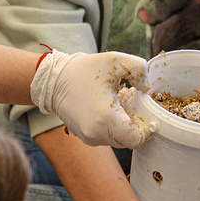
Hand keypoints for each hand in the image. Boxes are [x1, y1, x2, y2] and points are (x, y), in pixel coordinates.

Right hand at [30, 49, 150, 148]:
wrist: (52, 80)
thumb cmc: (83, 70)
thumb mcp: (115, 60)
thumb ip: (139, 69)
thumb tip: (147, 88)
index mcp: (106, 120)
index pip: (137, 139)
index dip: (145, 127)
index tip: (144, 111)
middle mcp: (97, 135)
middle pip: (129, 140)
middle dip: (134, 124)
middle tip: (131, 104)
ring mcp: (89, 138)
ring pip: (118, 139)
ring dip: (123, 124)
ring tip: (117, 103)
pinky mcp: (84, 137)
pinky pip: (106, 136)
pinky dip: (112, 125)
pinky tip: (108, 107)